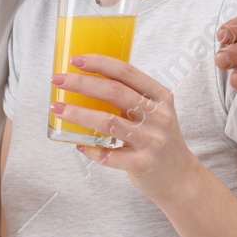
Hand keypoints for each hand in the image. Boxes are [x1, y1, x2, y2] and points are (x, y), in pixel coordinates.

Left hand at [51, 55, 200, 203]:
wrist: (179, 176)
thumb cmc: (157, 137)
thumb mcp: (154, 111)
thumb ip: (130, 96)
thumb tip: (86, 78)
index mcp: (161, 97)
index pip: (127, 72)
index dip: (99, 63)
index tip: (74, 60)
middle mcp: (159, 116)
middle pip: (114, 92)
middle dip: (81, 83)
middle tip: (57, 80)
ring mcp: (152, 141)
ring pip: (108, 122)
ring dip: (78, 113)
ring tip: (57, 108)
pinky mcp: (142, 164)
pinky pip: (108, 155)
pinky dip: (89, 148)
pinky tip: (78, 143)